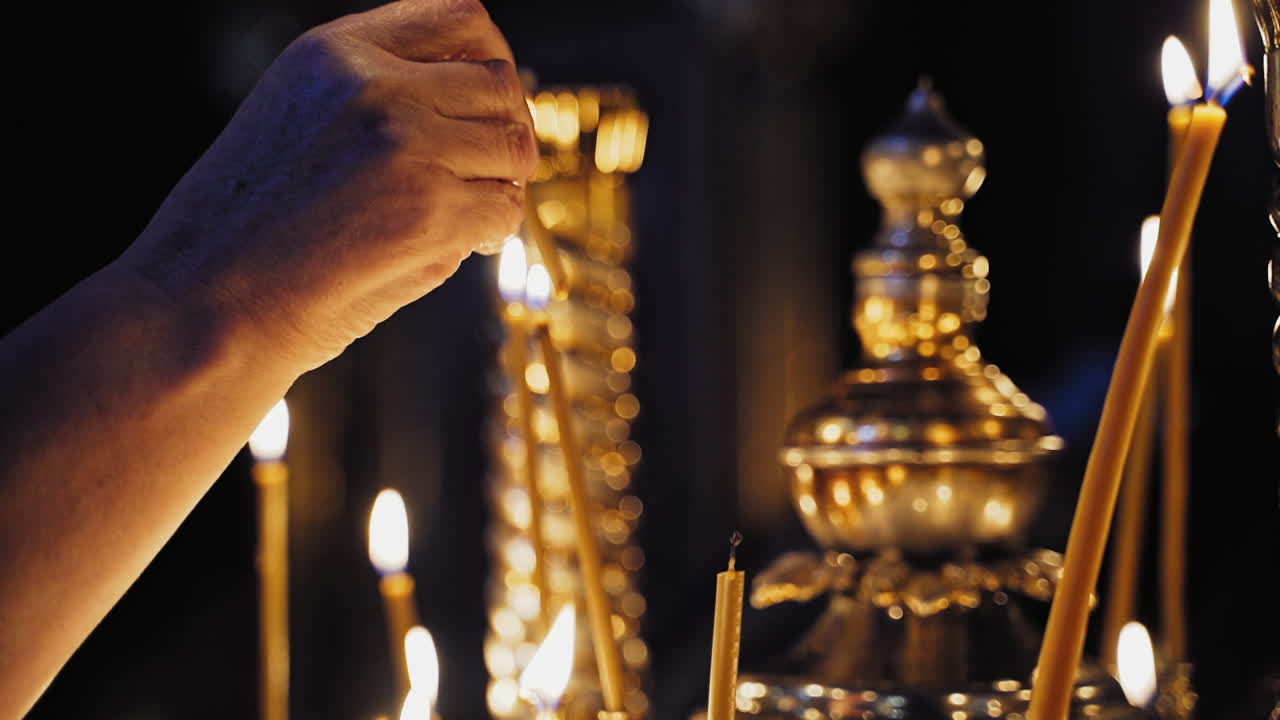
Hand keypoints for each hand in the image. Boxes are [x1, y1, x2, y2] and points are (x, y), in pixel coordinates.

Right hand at [121, 0, 535, 373]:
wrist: (204, 305)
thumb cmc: (247, 231)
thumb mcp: (300, 120)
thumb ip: (382, 98)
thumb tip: (486, 113)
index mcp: (335, 51)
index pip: (460, 19)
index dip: (492, 64)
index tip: (489, 108)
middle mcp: (373, 82)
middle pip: (499, 85)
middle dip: (503, 133)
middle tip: (482, 177)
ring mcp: (404, 141)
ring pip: (513, 147)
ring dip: (498, 185)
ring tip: (457, 217)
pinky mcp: (430, 207)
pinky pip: (507, 209)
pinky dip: (490, 234)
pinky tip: (449, 247)